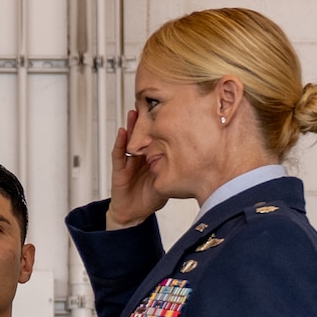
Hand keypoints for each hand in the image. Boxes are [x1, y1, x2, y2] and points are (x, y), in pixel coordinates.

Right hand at [106, 108, 166, 230]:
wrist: (134, 214)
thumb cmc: (151, 197)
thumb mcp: (169, 181)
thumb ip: (178, 170)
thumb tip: (197, 160)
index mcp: (153, 157)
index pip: (158, 137)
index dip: (162, 125)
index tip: (170, 110)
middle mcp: (141, 156)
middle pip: (143, 134)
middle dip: (145, 119)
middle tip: (150, 103)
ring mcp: (129, 161)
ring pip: (130, 139)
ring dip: (132, 125)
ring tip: (134, 111)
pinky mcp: (120, 170)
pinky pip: (119, 154)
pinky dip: (120, 143)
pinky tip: (122, 132)